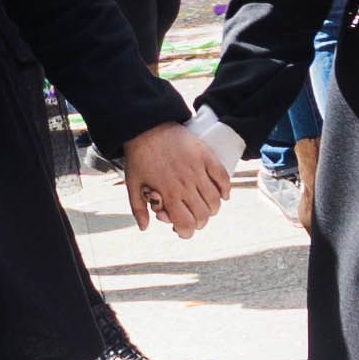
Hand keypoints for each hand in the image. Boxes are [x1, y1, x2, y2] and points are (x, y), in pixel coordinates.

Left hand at [118, 122, 231, 236]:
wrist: (146, 127)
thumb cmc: (138, 157)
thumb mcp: (132, 185)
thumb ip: (138, 209)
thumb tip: (145, 228)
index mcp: (167, 194)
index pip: (186, 225)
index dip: (186, 232)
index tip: (182, 229)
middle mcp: (185, 185)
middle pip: (203, 216)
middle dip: (199, 223)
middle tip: (194, 218)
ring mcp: (198, 170)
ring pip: (215, 201)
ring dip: (212, 209)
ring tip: (206, 206)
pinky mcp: (206, 157)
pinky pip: (223, 178)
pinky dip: (226, 189)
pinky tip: (222, 194)